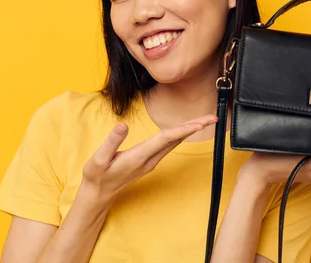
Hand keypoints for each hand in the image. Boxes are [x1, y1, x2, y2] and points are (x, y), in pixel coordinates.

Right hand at [81, 115, 217, 202]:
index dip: (182, 130)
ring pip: (174, 143)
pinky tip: (185, 129)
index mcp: (139, 156)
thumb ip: (111, 142)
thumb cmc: (97, 175)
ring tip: (204, 121)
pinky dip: (180, 135)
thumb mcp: (98, 159)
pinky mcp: (150, 161)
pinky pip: (169, 145)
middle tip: (212, 117)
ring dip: (190, 131)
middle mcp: (150, 159)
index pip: (165, 139)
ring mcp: (151, 161)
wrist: (98, 193)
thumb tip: (122, 126)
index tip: (199, 124)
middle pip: (176, 140)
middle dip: (195, 128)